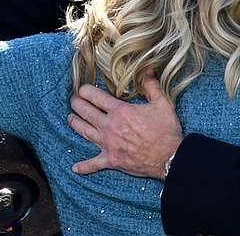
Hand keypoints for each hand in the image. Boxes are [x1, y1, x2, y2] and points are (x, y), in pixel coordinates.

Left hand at [68, 78, 182, 179]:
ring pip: (84, 132)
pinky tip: (75, 168)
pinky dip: (84, 166)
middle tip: (73, 100)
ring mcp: (108, 144)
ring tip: (70, 118)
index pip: (95, 97)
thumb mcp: (162, 103)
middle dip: (76, 104)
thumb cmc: (166, 130)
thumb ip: (151, 86)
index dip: (85, 90)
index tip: (82, 88)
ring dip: (75, 124)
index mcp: (120, 111)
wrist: (170, 157)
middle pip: (86, 112)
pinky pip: (94, 164)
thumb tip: (147, 71)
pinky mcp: (111, 160)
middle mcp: (110, 126)